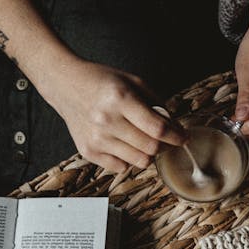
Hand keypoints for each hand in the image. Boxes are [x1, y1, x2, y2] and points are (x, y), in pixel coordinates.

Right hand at [38, 53, 185, 172]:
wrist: (65, 85)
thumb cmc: (101, 82)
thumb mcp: (133, 82)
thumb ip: (156, 104)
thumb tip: (174, 127)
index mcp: (120, 99)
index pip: (158, 128)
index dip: (177, 136)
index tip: (183, 137)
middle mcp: (107, 121)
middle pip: (151, 148)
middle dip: (164, 145)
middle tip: (165, 139)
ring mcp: (96, 139)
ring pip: (139, 161)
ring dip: (147, 153)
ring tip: (142, 139)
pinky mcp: (88, 151)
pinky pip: (121, 166)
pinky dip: (128, 158)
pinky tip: (123, 143)